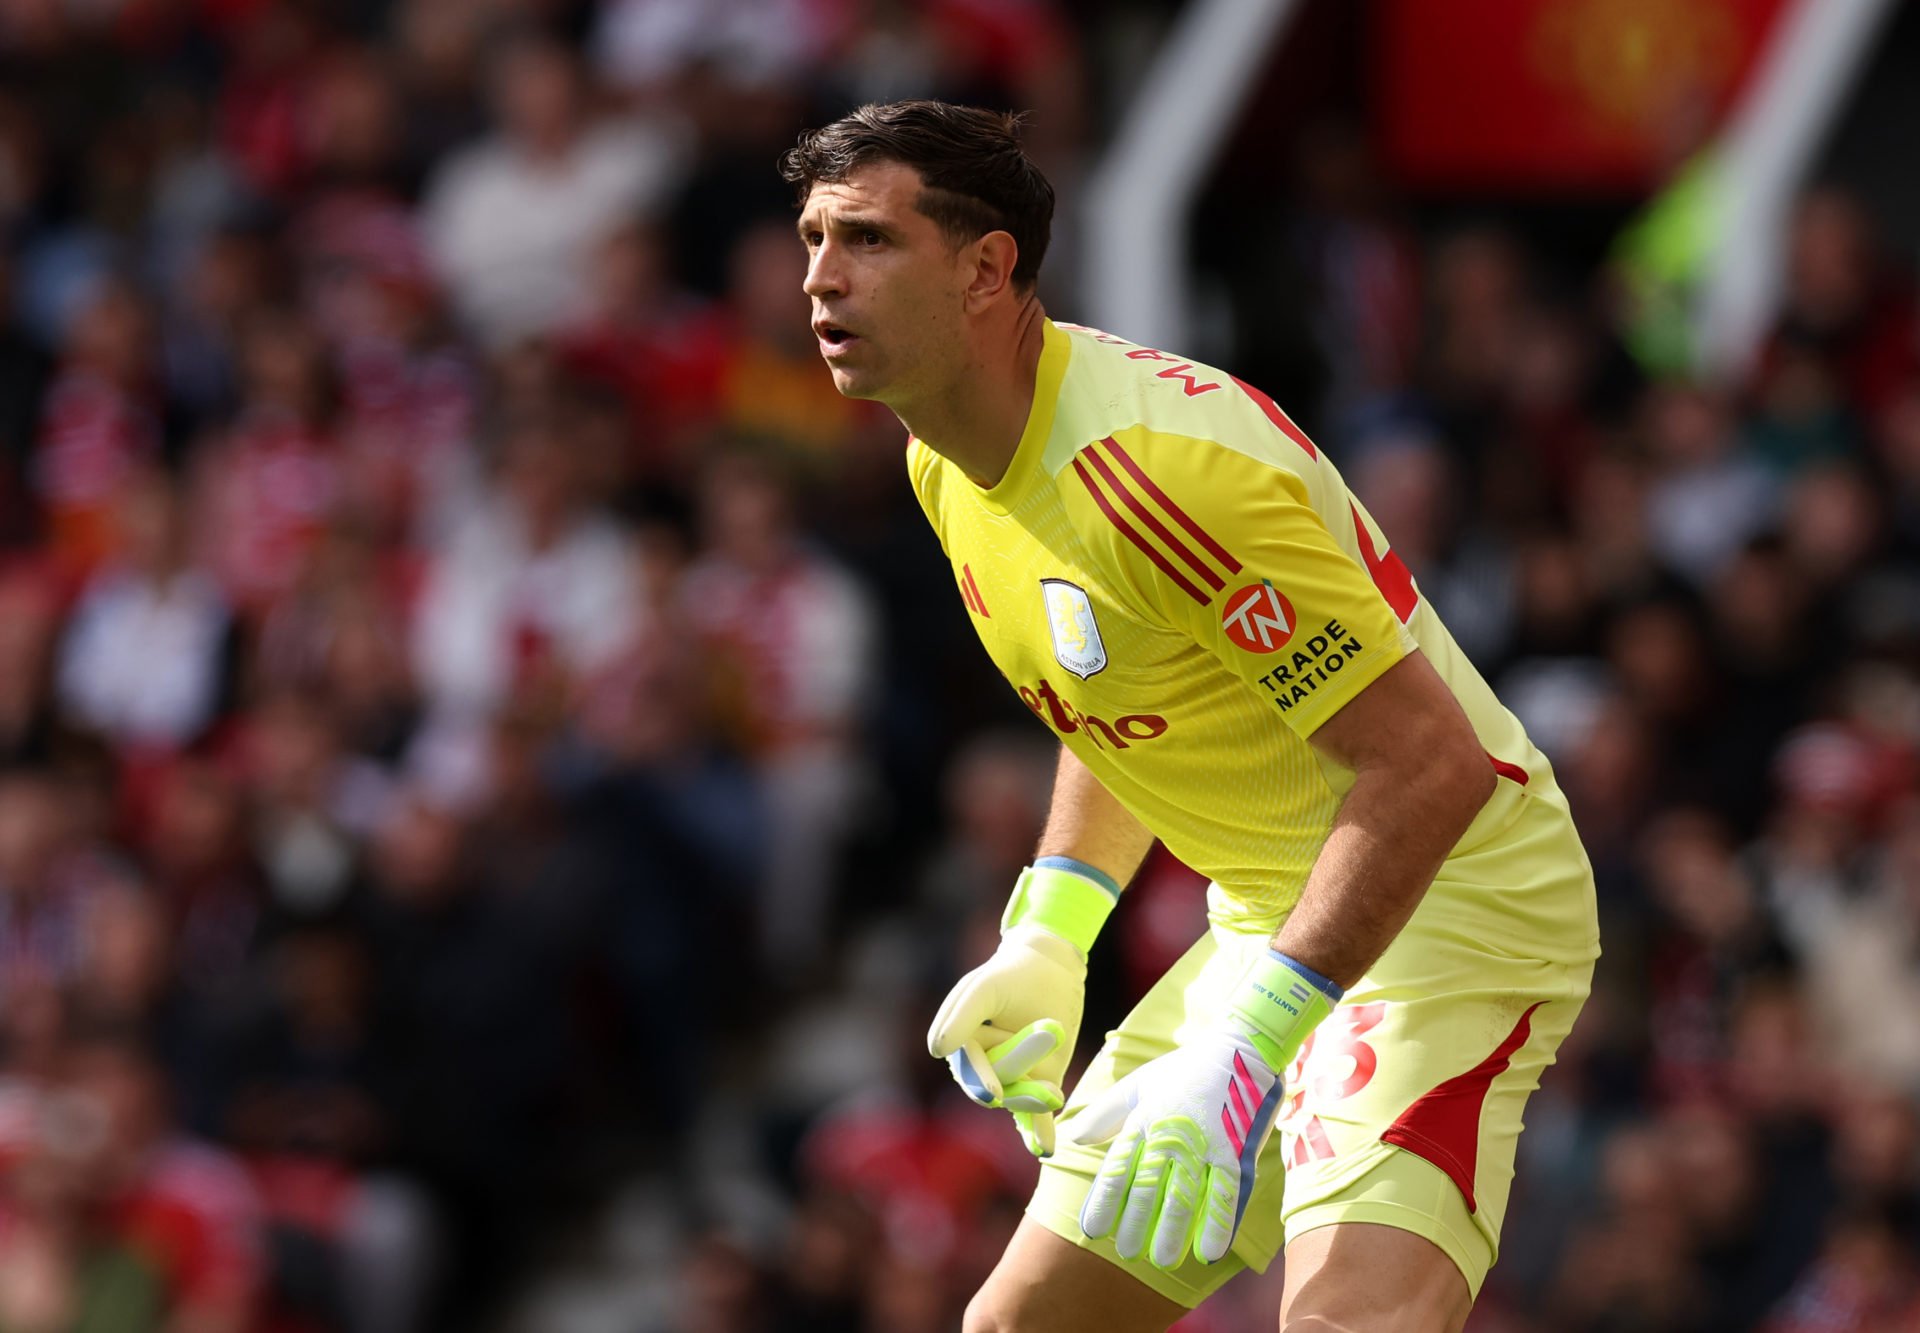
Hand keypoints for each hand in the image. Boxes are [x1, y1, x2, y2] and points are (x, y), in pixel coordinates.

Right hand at [926, 923, 1083, 1156]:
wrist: (1049, 968)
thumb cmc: (1009, 975)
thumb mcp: (984, 988)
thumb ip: (962, 1015)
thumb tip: (937, 1050)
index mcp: (960, 1044)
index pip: (970, 1068)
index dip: (981, 1079)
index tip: (993, 1093)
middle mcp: (983, 1067)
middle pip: (998, 1086)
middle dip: (1020, 1087)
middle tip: (1049, 1088)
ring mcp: (1013, 1078)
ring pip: (1019, 1099)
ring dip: (1034, 1100)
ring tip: (1054, 1095)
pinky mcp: (1039, 1082)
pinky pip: (1036, 1114)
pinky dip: (1038, 1132)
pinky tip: (1045, 1148)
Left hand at [1072, 1027, 1283, 1267]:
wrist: (1240, 1046)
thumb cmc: (1185, 1069)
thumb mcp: (1139, 1084)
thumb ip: (1105, 1113)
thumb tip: (1073, 1137)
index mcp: (1143, 1120)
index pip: (1117, 1169)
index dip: (1104, 1202)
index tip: (1093, 1231)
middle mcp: (1169, 1134)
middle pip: (1147, 1188)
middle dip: (1135, 1224)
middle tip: (1126, 1253)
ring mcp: (1204, 1144)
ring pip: (1184, 1196)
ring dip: (1171, 1232)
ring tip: (1161, 1261)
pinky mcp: (1236, 1150)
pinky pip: (1225, 1194)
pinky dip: (1217, 1224)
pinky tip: (1209, 1251)